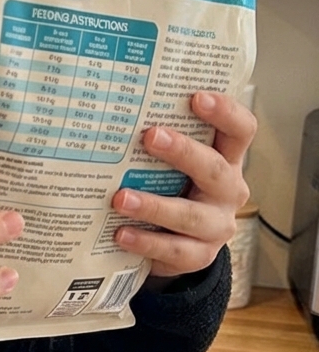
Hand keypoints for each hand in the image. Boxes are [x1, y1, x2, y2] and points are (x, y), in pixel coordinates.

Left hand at [111, 91, 254, 279]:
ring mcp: (216, 225)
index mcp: (225, 159)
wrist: (176, 242)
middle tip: (150, 136)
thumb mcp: (173, 164)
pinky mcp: (199, 254)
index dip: (225, 113)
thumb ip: (159, 141)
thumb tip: (112, 111)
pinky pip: (174, 249)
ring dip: (154, 204)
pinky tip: (121, 233)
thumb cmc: (172, 188)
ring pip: (191, 215)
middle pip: (213, 169)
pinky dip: (146, 241)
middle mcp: (227, 190)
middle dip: (182, 152)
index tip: (197, 97)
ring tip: (120, 198)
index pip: (240, 130)